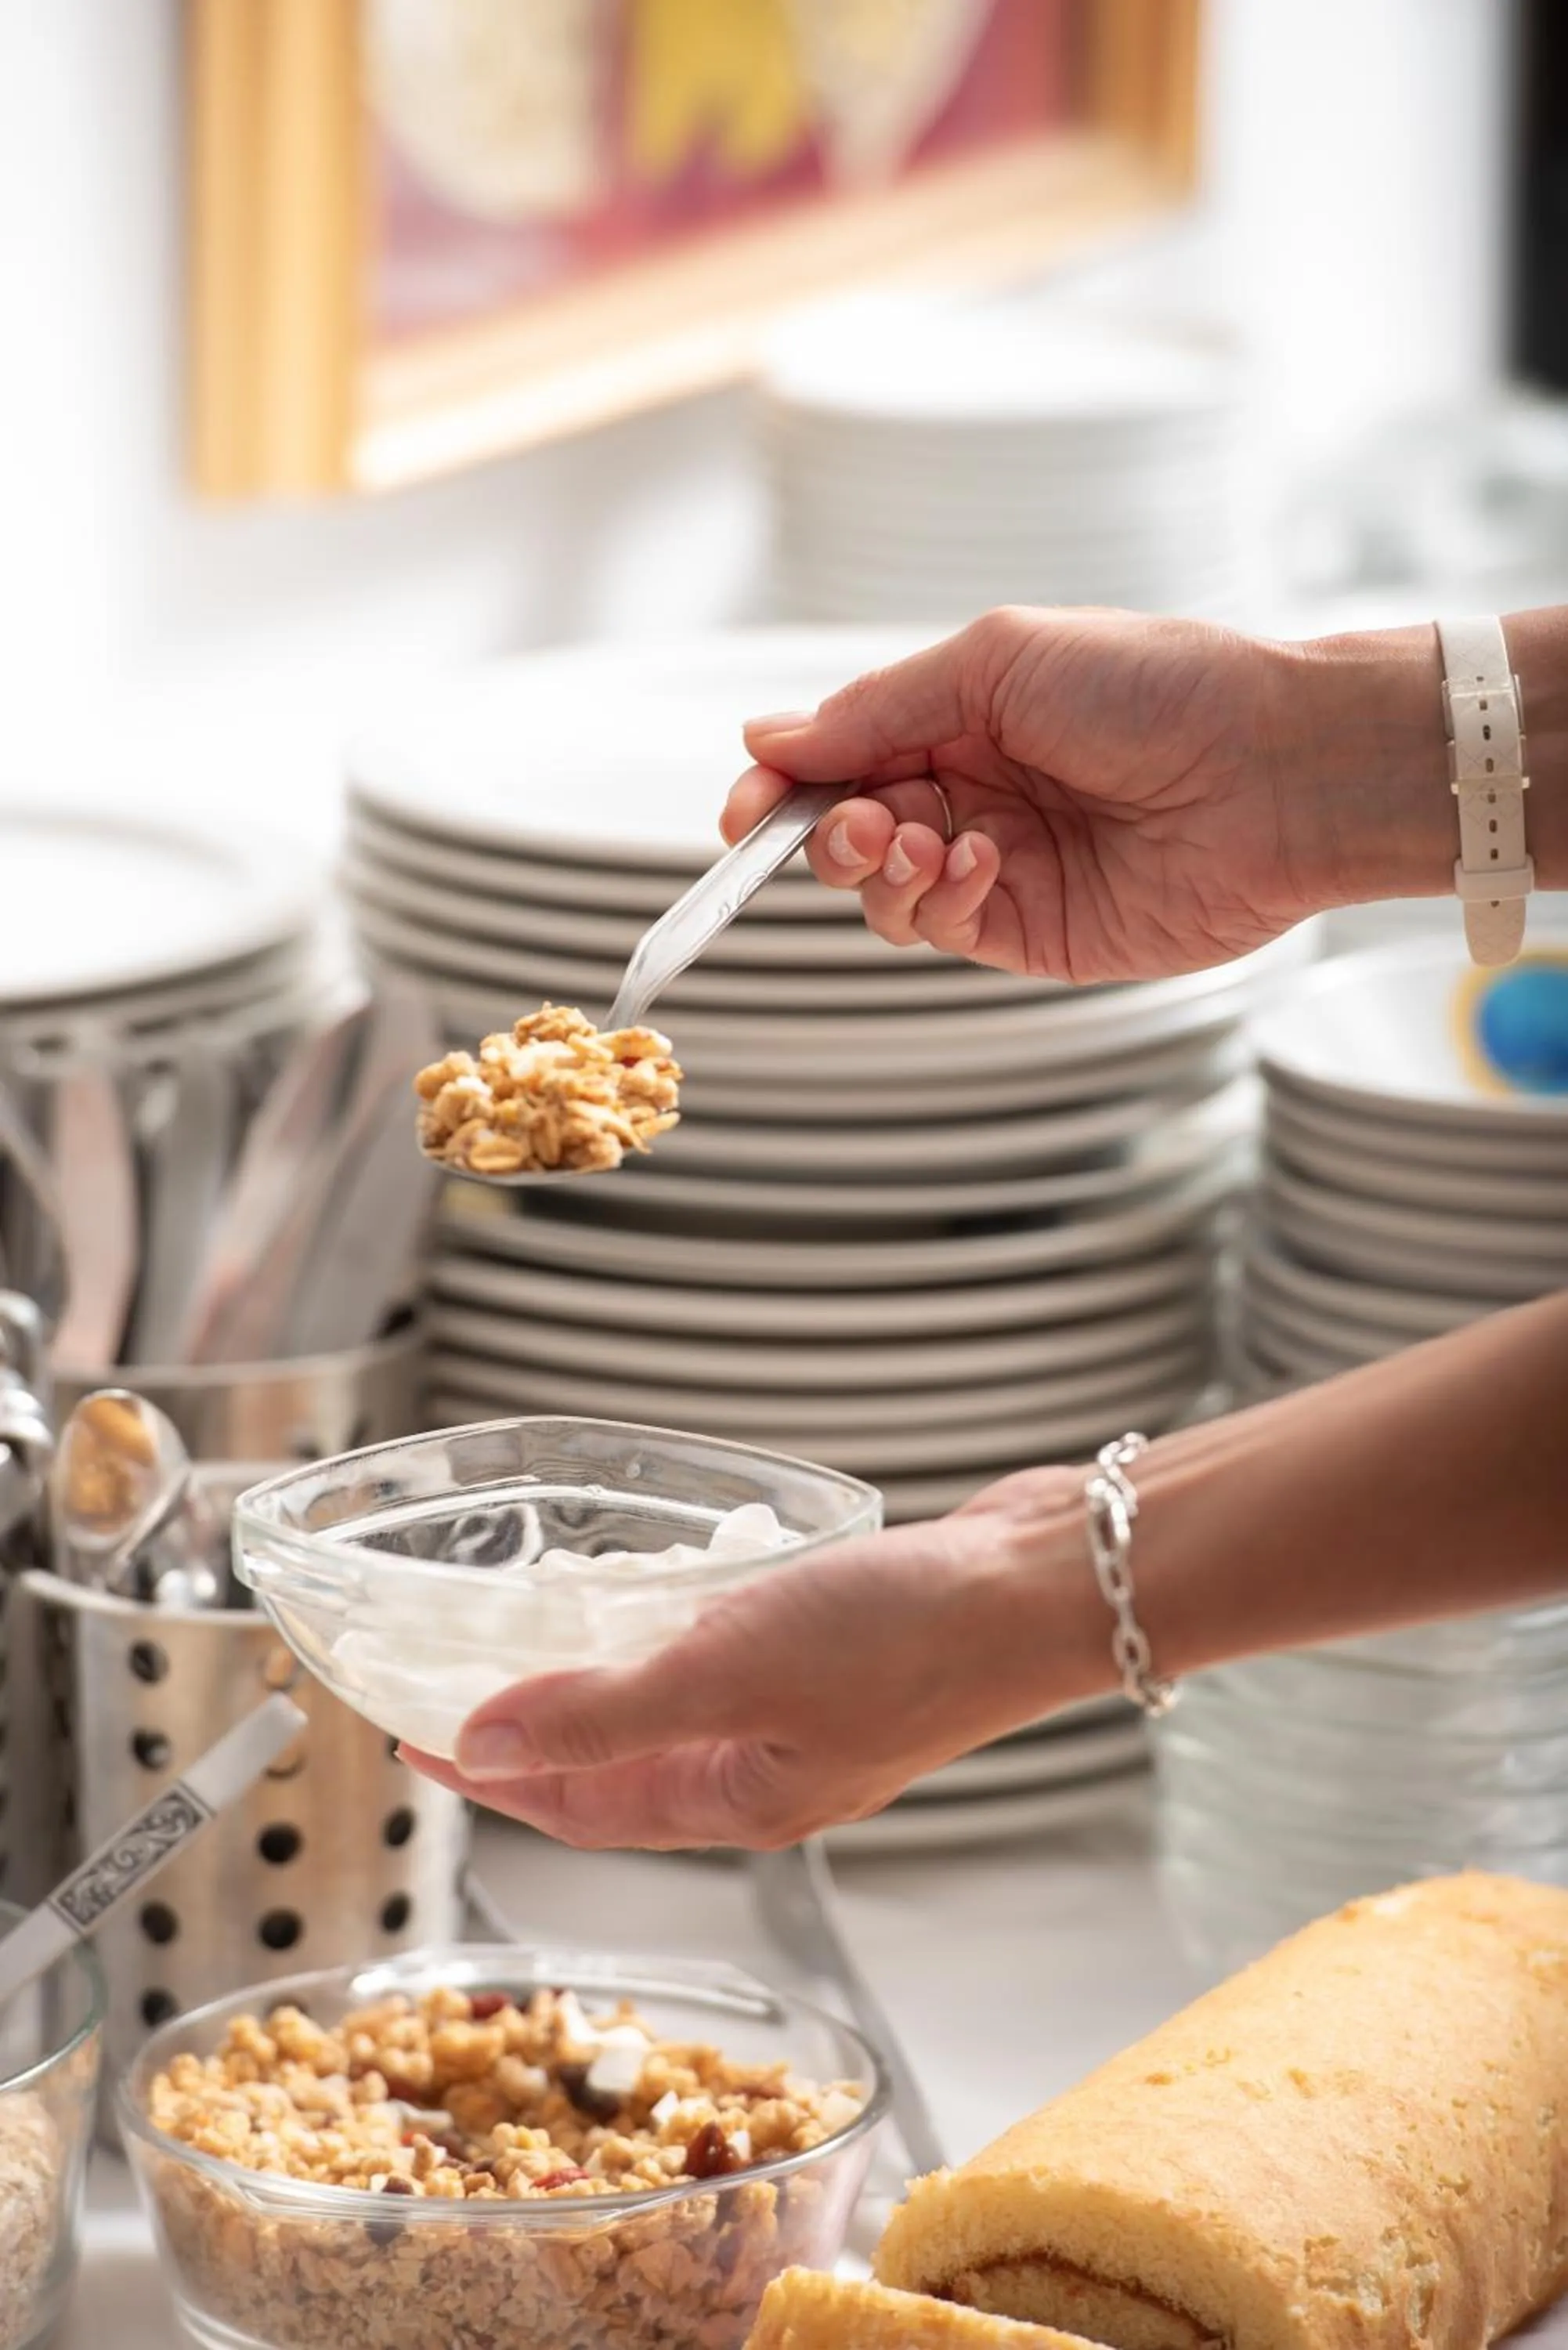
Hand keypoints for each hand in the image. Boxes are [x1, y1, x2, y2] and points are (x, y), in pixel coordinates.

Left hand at [400, 1468, 1104, 1850]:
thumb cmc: (910, 1638)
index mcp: (737, 1801)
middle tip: (454, 1683)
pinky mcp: (841, 1656)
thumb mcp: (731, 1671)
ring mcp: (808, 1715)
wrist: (1045, 1584)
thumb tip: (484, 1742)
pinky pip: (725, 1659)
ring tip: (540, 1629)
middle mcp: (766, 1770)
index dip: (489, 1776)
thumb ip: (606, 1710)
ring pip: (672, 1710)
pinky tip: (665, 1581)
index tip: (414, 1740)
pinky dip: (676, 1630)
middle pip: (616, 1766)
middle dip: (532, 1734)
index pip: (577, 1806)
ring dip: (602, 1679)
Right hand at [722, 605, 1448, 983]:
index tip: (745, 810)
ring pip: (879, 893)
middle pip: (844, 832)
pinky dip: (934, 902)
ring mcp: (998, 868)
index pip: (839, 759)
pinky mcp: (1031, 934)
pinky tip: (981, 862)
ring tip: (923, 839)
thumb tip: (768, 737)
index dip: (781, 786)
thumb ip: (879, 707)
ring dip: (875, 870)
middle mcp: (972, 793)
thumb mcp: (998, 660)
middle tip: (847, 824)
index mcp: (961, 717)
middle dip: (821, 833)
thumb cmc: (1157, 688)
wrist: (1273, 770)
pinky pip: (940, 931)